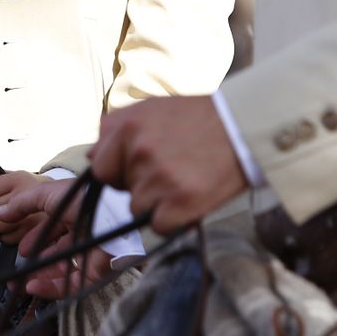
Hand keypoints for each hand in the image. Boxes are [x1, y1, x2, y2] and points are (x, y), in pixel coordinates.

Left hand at [0, 170, 48, 239]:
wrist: (64, 202)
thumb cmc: (35, 189)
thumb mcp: (18, 175)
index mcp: (19, 180)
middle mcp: (24, 198)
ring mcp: (27, 218)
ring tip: (0, 218)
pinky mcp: (30, 236)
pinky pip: (4, 239)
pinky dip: (4, 235)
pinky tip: (11, 228)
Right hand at [0, 182, 110, 297]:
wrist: (107, 216)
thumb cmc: (79, 199)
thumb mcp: (45, 194)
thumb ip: (22, 204)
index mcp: (74, 215)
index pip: (52, 231)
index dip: (35, 239)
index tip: (19, 249)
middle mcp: (82, 235)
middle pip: (55, 253)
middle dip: (35, 262)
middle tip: (16, 271)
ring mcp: (89, 255)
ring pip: (61, 271)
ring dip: (39, 278)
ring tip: (20, 284)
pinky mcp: (95, 274)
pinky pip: (70, 286)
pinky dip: (50, 288)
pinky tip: (33, 287)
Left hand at [88, 95, 246, 233]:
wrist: (244, 126)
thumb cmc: (198, 118)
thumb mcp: (151, 109)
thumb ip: (116, 129)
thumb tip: (92, 156)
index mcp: (126, 127)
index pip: (100, 168)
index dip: (119, 171)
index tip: (138, 167)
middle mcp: (138, 152)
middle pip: (119, 190)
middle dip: (135, 187)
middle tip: (166, 173)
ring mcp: (159, 179)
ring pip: (139, 209)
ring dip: (157, 203)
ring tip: (184, 179)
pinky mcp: (180, 203)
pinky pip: (159, 226)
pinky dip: (175, 219)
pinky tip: (192, 196)